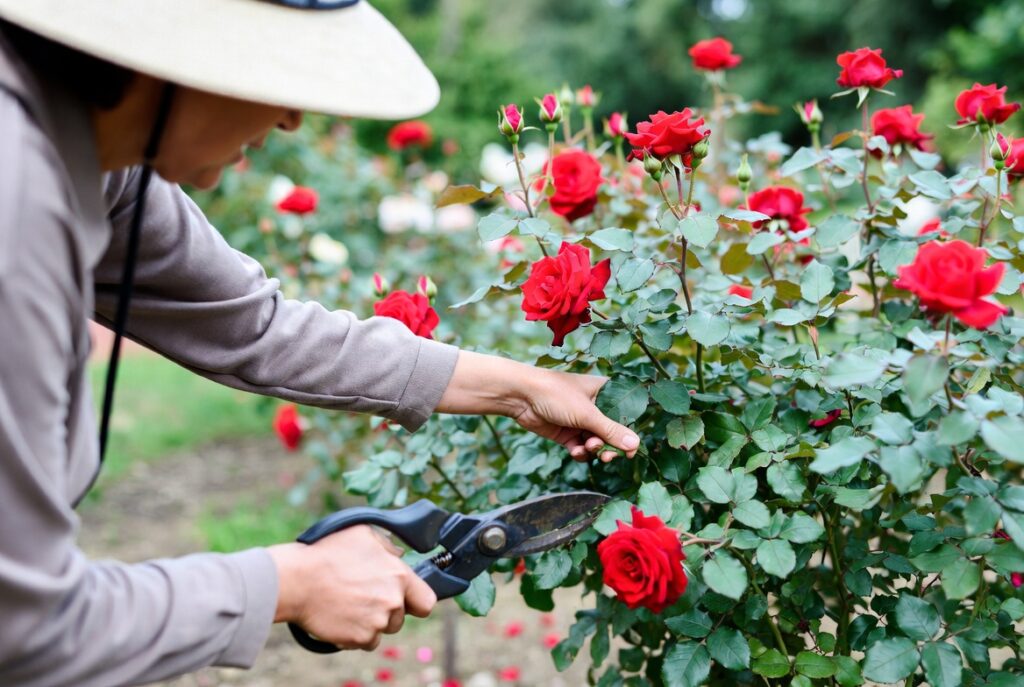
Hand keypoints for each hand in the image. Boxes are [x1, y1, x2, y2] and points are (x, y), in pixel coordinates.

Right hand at [268, 526, 435, 649]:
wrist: (297, 581)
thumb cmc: (328, 553)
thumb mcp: (363, 534)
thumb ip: (388, 546)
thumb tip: (400, 556)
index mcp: (399, 576)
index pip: (426, 601)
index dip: (416, 601)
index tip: (407, 600)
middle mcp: (393, 602)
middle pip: (400, 617)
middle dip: (386, 610)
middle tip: (364, 597)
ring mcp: (377, 623)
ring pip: (382, 629)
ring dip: (371, 622)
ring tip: (349, 604)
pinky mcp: (359, 638)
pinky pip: (364, 641)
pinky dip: (355, 633)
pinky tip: (341, 616)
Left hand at [437, 351, 639, 461]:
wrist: (521, 396)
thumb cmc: (556, 394)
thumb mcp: (587, 413)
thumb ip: (611, 430)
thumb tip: (635, 445)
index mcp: (604, 392)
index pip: (625, 415)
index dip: (629, 434)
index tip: (630, 451)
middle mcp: (594, 406)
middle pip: (612, 433)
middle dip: (609, 445)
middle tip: (607, 456)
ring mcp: (580, 420)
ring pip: (596, 442)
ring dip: (594, 449)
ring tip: (587, 448)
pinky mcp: (566, 433)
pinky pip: (581, 448)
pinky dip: (580, 452)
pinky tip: (575, 451)